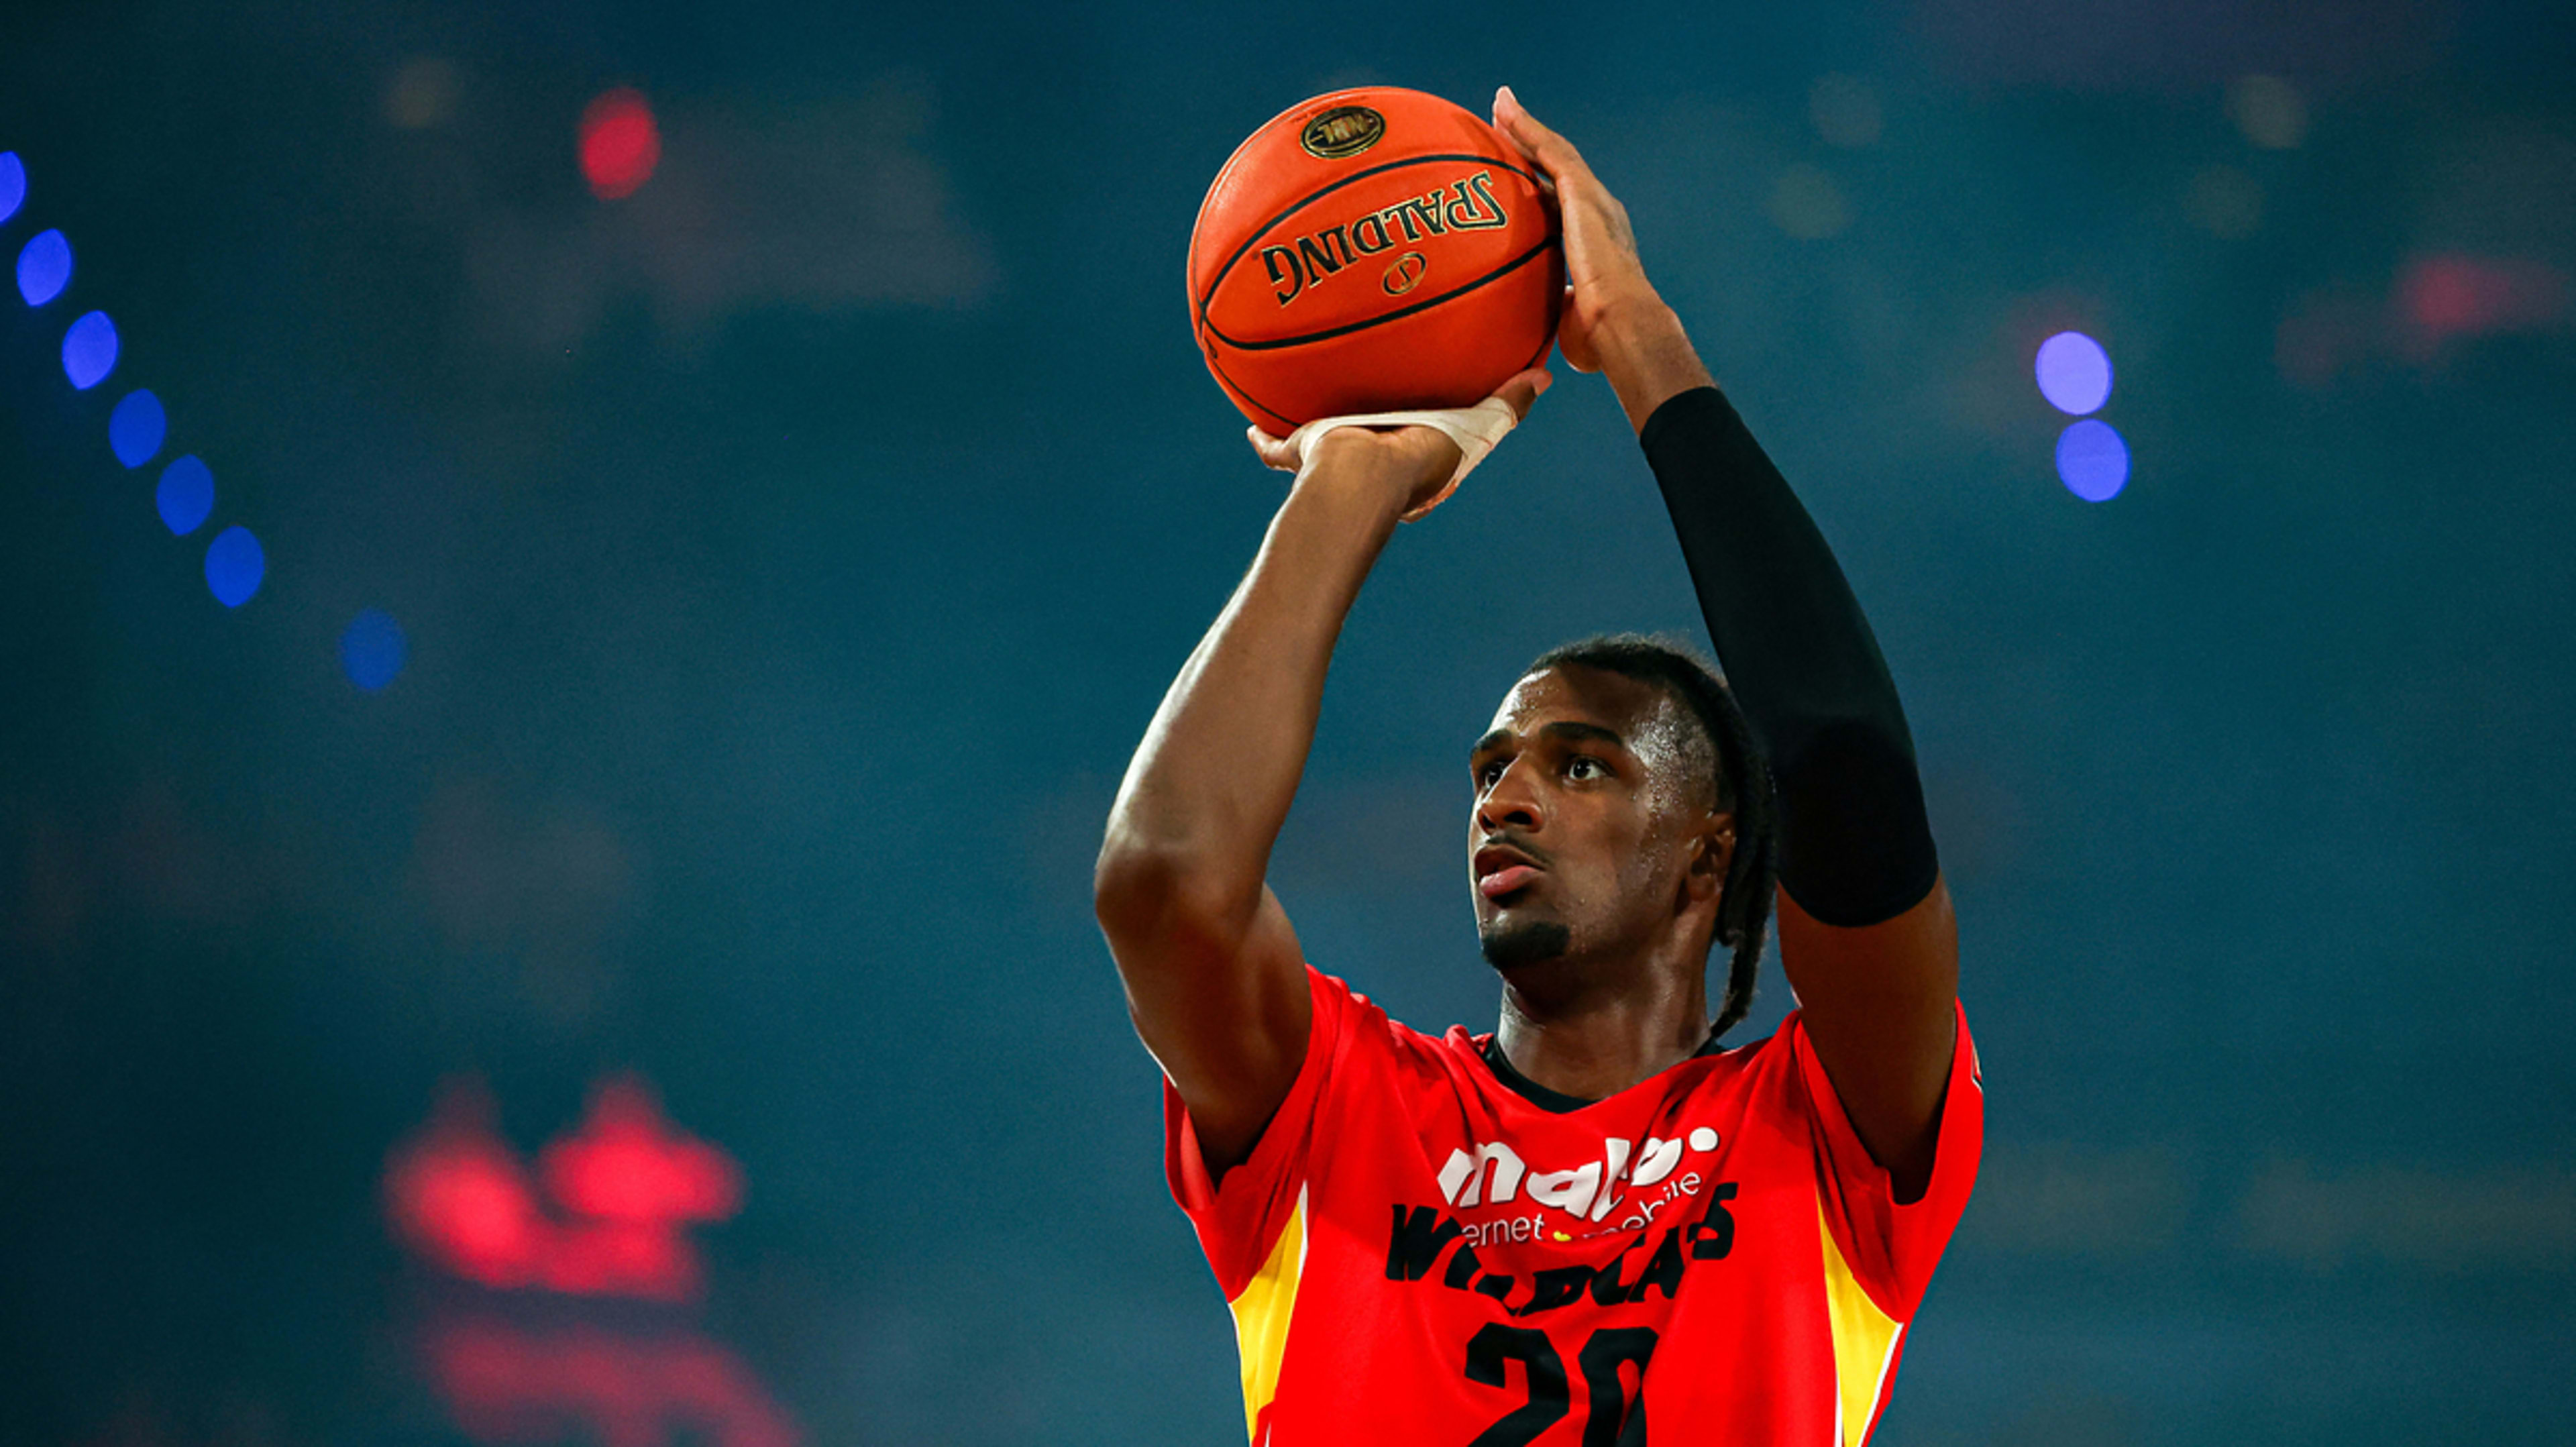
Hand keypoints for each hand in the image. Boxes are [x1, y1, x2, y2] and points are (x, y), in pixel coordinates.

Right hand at [1248, 368, 1551, 520]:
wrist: (1361, 477)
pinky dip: (1265, 441)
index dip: (1426, 431)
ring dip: (1315, 432)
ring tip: (1308, 407)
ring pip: (1321, 444)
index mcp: (1411, 462)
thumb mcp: (1473, 426)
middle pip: (1369, 438)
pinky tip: (1251, 427)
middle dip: (1368, 426)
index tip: (1428, 415)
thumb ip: (1505, 404)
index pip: (1420, 444)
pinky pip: (1277, 448)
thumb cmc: (1418, 456)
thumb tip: (1544, 376)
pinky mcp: (1303, 454)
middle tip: (1370, 403)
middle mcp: (1372, 462)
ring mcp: (1334, 462)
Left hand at [1490, 86, 1657, 374]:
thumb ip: (1554, 313)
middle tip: (1505, 122)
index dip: (1540, 183)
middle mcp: (1597, 211)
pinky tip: (1505, 111)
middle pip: (1558, 168)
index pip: (1562, 203)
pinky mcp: (1583, 193)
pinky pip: (1549, 152)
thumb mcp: (1569, 318)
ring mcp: (1592, 199)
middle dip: (1532, 144)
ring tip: (1500, 105)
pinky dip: (1527, 129)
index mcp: (1595, 240)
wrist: (1622, 324)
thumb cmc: (1600, 338)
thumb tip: (1534, 338)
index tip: (1519, 172)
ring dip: (1526, 127)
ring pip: (1553, 152)